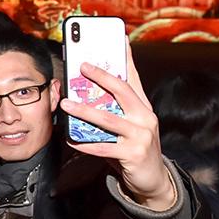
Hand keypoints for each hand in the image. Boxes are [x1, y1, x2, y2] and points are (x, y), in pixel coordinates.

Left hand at [59, 41, 175, 210]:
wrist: (152, 180)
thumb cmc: (131, 147)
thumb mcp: (125, 125)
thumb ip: (110, 109)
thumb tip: (80, 93)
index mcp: (143, 107)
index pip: (134, 78)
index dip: (127, 58)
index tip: (119, 38)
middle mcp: (145, 117)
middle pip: (123, 91)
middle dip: (102, 77)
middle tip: (82, 66)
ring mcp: (141, 136)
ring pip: (108, 119)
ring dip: (84, 111)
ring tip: (65, 104)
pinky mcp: (133, 154)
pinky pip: (103, 147)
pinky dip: (85, 144)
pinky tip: (70, 139)